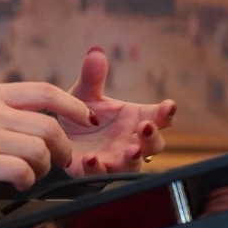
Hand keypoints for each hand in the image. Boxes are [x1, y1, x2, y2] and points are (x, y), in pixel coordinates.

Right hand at [0, 82, 95, 189]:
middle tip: (59, 159)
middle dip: (62, 148)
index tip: (85, 117)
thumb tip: (37, 119)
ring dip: (43, 167)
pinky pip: (20, 172)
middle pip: (48, 126)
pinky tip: (18, 183)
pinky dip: (26, 181)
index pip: (44, 92)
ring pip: (38, 151)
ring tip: (32, 173)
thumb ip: (1, 108)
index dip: (71, 105)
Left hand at [60, 46, 175, 174]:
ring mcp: (115, 159)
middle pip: (153, 145)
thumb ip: (92, 77)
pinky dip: (98, 169)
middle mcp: (130, 141)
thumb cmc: (81, 114)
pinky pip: (100, 175)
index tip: (169, 105)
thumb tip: (95, 52)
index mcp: (135, 119)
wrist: (59, 135)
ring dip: (133, 158)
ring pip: (133, 164)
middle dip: (152, 138)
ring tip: (131, 150)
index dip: (166, 113)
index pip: (159, 117)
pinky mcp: (94, 172)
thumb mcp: (85, 93)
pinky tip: (92, 159)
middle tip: (146, 127)